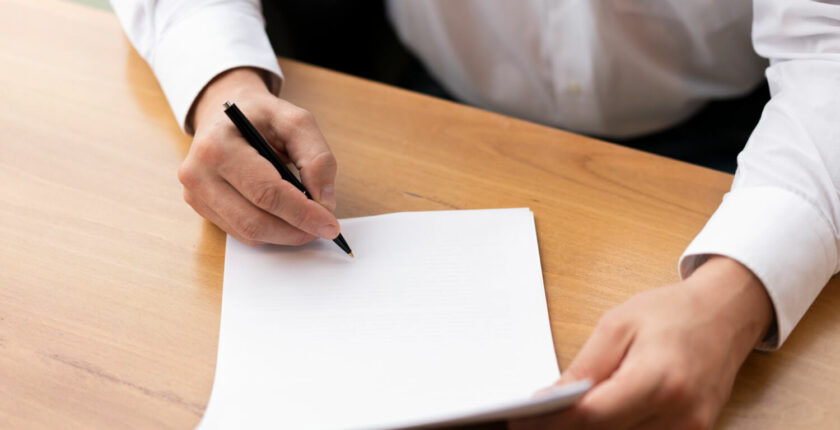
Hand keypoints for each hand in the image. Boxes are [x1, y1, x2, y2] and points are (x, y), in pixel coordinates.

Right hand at [178, 67, 339, 245]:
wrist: (226, 115)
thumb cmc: (261, 117)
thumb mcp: (296, 121)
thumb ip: (317, 157)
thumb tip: (324, 201)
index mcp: (218, 145)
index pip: (266, 192)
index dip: (302, 213)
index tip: (330, 224)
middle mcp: (198, 172)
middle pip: (255, 220)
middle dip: (296, 230)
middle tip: (323, 227)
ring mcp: (195, 193)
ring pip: (248, 233)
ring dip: (285, 234)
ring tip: (307, 222)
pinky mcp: (200, 207)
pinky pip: (240, 233)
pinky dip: (270, 232)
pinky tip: (285, 218)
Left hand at [511, 256, 772, 429]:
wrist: (726, 315)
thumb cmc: (672, 313)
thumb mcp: (618, 325)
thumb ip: (585, 368)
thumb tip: (550, 400)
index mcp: (660, 378)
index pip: (594, 415)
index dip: (552, 422)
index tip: (522, 421)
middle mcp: (680, 414)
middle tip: (532, 424)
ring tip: (559, 420)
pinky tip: (593, 423)